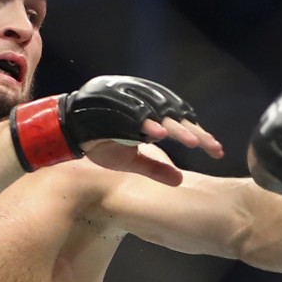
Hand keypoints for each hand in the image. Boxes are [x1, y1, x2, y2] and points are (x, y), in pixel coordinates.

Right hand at [9, 76, 221, 171]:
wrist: (64, 130)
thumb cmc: (98, 142)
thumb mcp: (129, 160)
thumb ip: (154, 168)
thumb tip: (180, 182)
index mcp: (149, 112)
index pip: (181, 120)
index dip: (199, 134)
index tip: (216, 150)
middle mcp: (141, 101)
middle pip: (175, 114)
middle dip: (194, 131)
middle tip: (211, 147)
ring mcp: (126, 100)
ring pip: (157, 111)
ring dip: (175, 126)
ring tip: (193, 142)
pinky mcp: (110, 102)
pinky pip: (131, 112)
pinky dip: (145, 122)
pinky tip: (159, 134)